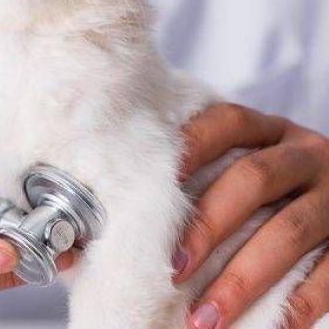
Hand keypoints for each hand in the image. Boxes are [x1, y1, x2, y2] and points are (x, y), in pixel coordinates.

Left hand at [173, 103, 328, 328]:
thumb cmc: (272, 192)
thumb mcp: (248, 167)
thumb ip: (202, 180)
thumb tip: (125, 220)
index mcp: (271, 133)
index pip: (228, 123)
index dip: (193, 144)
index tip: (158, 181)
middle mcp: (306, 157)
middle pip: (254, 179)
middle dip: (208, 225)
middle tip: (174, 268)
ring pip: (288, 232)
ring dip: (242, 280)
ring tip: (204, 318)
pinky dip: (298, 305)